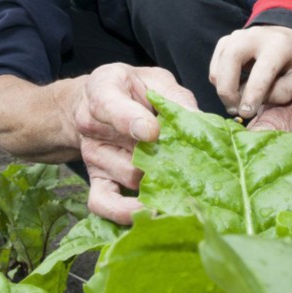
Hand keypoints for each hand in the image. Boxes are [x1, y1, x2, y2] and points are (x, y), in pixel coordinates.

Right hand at [74, 63, 197, 223]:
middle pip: (131, 150)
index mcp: (105, 91)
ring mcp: (94, 155)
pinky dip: (125, 212)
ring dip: (159, 181)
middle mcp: (92, 125)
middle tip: (194, 166)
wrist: (96, 100)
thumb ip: (173, 96)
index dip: (131, 120)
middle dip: (165, 159)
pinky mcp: (95, 179)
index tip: (152, 132)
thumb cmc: (133, 88)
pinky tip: (153, 211)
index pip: (111, 106)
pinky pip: (102, 203)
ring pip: (129, 177)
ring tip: (186, 181)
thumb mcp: (154, 80)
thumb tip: (198, 120)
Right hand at [209, 25, 291, 118]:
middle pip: (231, 59)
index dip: (252, 94)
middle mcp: (255, 36)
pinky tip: (233, 89)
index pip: (262, 70)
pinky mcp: (226, 42)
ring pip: (219, 66)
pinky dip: (219, 82)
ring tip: (236, 104)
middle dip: (228, 90)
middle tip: (236, 110)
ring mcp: (237, 37)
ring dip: (223, 90)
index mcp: (279, 45)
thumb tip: (252, 100)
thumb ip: (281, 92)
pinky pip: (215, 66)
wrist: (287, 37)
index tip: (246, 113)